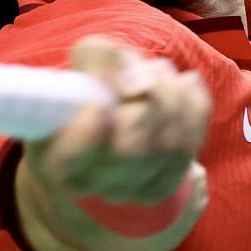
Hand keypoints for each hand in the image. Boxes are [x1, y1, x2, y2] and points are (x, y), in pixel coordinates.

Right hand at [17, 35, 210, 250]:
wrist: (114, 110)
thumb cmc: (93, 84)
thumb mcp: (87, 59)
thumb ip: (103, 61)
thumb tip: (135, 86)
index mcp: (56, 156)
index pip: (70, 158)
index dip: (87, 132)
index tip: (98, 102)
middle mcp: (91, 183)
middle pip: (132, 150)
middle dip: (151, 100)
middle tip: (149, 71)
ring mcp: (129, 190)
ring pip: (168, 147)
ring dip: (175, 98)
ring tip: (163, 74)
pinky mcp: (162, 186)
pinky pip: (191, 145)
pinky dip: (194, 108)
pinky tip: (184, 88)